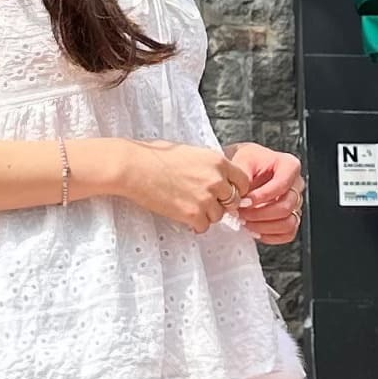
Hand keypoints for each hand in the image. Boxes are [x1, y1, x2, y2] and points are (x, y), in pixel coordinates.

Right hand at [96, 140, 253, 234]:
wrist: (134, 168)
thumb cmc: (155, 156)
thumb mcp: (190, 152)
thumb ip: (207, 164)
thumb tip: (215, 175)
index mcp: (217, 161)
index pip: (243, 181)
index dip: (236, 189)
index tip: (227, 193)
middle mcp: (216, 180)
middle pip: (233, 200)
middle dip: (221, 203)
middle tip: (205, 202)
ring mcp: (206, 198)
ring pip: (218, 215)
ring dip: (207, 214)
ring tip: (189, 207)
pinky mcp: (193, 213)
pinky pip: (203, 226)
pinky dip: (195, 224)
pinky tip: (183, 216)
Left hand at [227, 142, 304, 243]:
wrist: (243, 169)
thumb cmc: (245, 162)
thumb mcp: (241, 160)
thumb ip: (242, 176)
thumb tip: (240, 194)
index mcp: (289, 166)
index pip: (282, 184)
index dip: (263, 196)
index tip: (244, 201)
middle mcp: (295, 185)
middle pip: (287, 206)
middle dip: (260, 214)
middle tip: (241, 213)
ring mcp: (295, 203)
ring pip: (289, 223)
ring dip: (264, 226)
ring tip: (245, 222)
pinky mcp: (290, 218)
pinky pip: (287, 233)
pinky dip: (270, 236)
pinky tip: (254, 230)